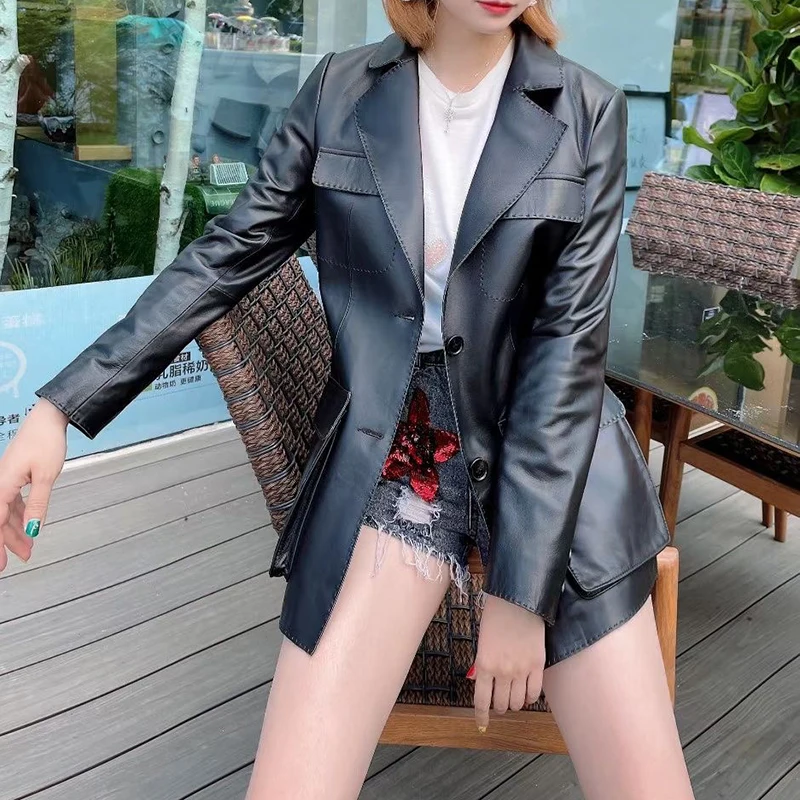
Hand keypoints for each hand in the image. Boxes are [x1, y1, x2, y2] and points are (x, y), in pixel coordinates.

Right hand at [0, 399, 67, 571]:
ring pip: (6, 512)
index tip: (1, 564)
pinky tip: (28, 526)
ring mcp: (5, 480)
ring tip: (28, 548)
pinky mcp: (14, 476)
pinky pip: (12, 502)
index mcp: (2, 484)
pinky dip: (20, 515)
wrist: (48, 419)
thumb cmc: (46, 442)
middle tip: (18, 559)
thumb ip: (37, 504)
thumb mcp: (45, 477)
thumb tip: (32, 529)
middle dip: (7, 541)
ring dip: (16, 530)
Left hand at [469, 593, 545, 731]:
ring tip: (513, 698)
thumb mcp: (483, 641)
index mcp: (484, 665)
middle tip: (499, 703)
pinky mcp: (537, 666)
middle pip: (501, 704)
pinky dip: (529, 698)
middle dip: (499, 707)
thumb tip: (481, 680)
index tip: (482, 723)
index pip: (481, 700)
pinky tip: (527, 694)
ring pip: (517, 702)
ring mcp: (521, 670)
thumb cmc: (496, 616)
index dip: (482, 715)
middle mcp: (502, 672)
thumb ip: (483, 663)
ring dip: (514, 703)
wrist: (517, 601)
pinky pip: (534, 693)